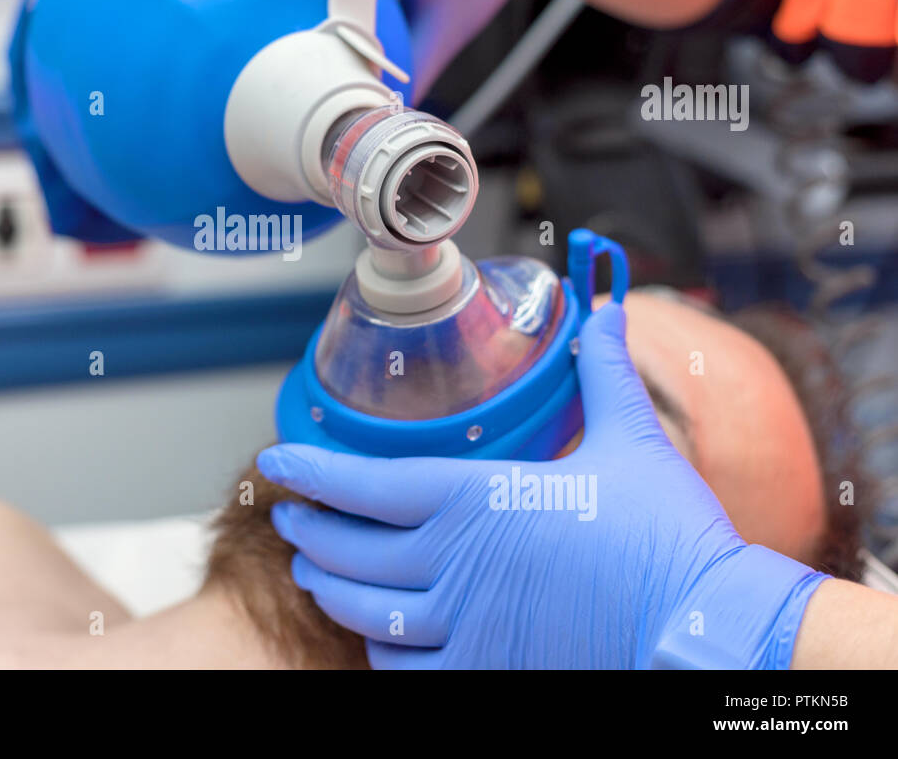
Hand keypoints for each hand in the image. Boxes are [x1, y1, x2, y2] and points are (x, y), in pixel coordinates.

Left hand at [257, 302, 827, 667]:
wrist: (706, 626)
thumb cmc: (667, 535)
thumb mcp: (631, 440)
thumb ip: (603, 372)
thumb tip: (606, 310)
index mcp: (478, 499)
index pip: (365, 483)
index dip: (312, 472)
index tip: (276, 463)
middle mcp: (456, 562)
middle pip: (349, 549)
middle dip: (309, 532)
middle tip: (290, 519)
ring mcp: (466, 625)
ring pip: (365, 612)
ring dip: (329, 588)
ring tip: (310, 573)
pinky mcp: (487, 672)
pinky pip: (406, 669)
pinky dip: (379, 651)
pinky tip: (372, 636)